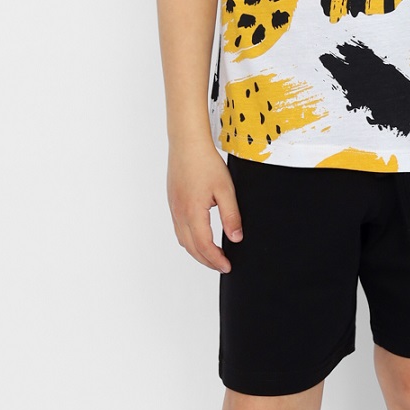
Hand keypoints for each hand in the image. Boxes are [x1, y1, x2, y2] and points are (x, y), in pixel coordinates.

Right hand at [167, 141, 242, 272]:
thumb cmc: (206, 163)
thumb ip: (231, 216)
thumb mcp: (225, 189)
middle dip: (207, 261)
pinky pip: (179, 228)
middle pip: (191, 248)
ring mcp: (174, 208)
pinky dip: (189, 239)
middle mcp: (180, 214)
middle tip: (222, 265)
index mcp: (193, 213)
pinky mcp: (173, 201)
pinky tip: (199, 236)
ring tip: (212, 254)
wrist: (187, 143)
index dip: (216, 260)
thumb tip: (236, 238)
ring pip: (183, 240)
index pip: (204, 247)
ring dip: (197, 251)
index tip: (227, 266)